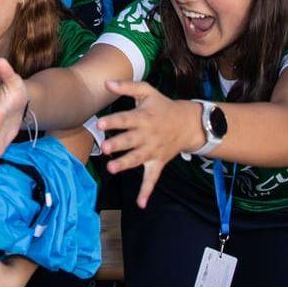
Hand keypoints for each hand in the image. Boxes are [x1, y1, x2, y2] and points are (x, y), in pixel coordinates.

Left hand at [95, 79, 204, 207]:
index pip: (126, 119)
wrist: (188, 124)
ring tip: (111, 168)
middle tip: (104, 148)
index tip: (100, 123)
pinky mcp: (157, 163)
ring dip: (125, 164)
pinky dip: (147, 191)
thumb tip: (107, 82)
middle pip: (131, 141)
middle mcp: (148, 135)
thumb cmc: (162, 106)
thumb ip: (127, 87)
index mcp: (143, 117)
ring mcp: (153, 151)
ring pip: (138, 159)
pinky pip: (153, 179)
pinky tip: (140, 203)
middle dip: (118, 145)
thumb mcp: (147, 91)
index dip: (113, 121)